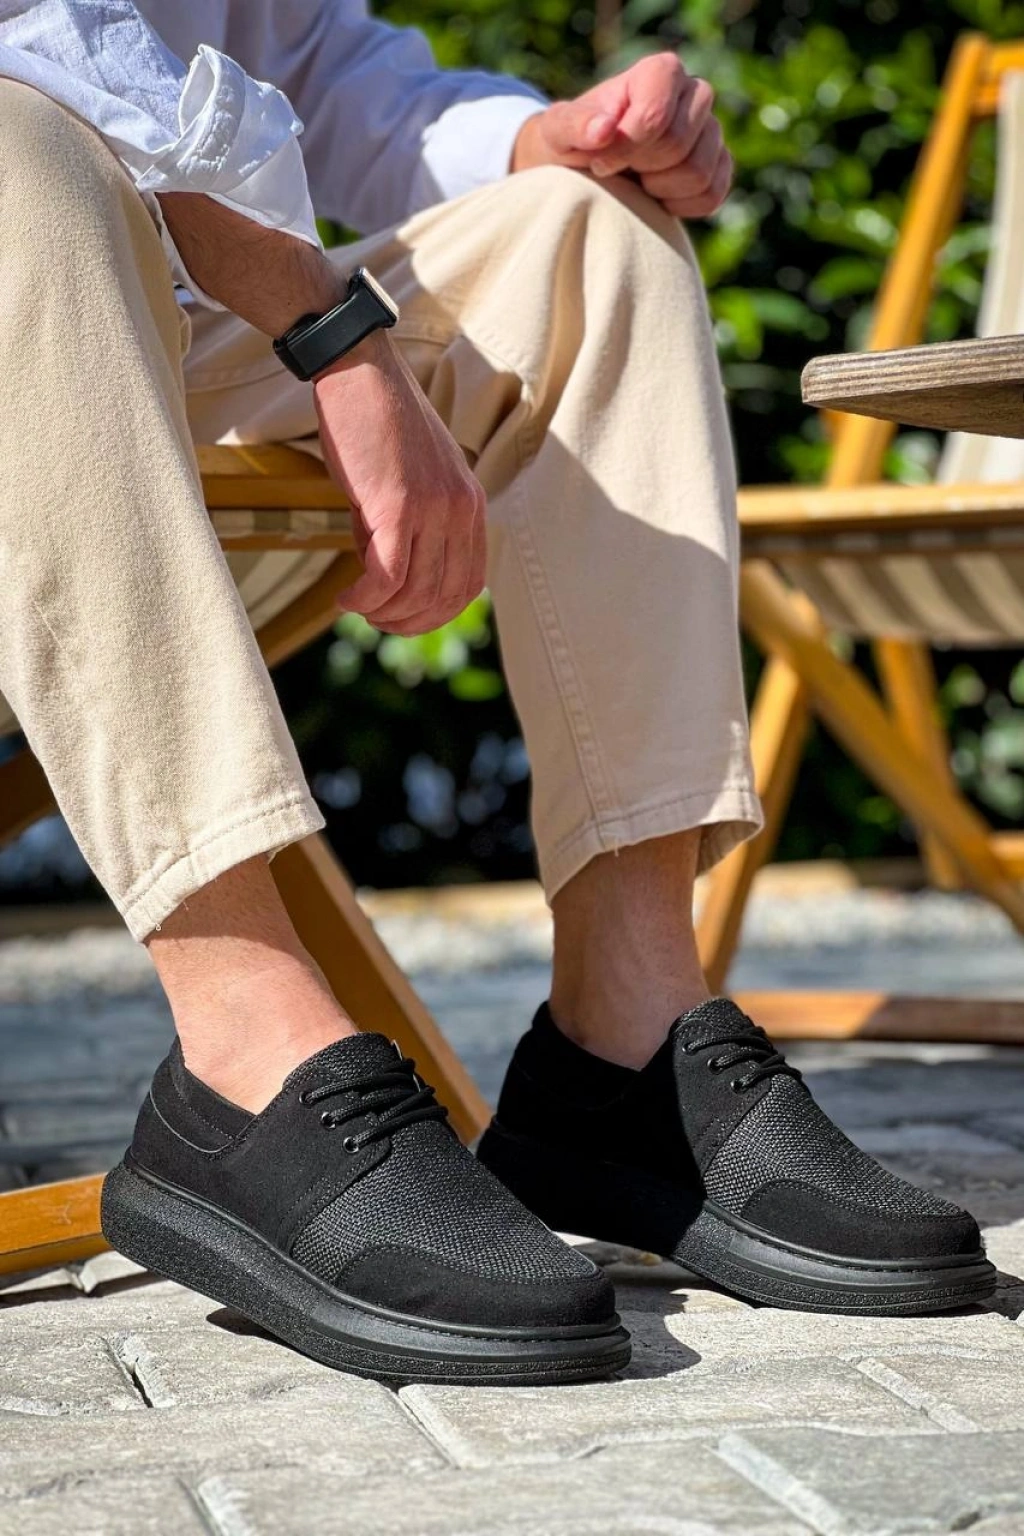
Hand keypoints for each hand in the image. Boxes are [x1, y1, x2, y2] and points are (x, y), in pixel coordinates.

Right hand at [315, 332, 486, 635]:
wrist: (357, 368)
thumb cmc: (374, 422)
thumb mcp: (406, 482)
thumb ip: (409, 529)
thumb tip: (387, 582)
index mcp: (469, 503)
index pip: (468, 583)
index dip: (434, 613)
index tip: (400, 617)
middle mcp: (461, 508)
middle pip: (445, 597)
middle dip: (408, 622)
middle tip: (374, 621)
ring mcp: (433, 508)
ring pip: (416, 593)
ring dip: (383, 614)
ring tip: (356, 608)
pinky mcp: (397, 506)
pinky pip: (388, 577)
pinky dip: (365, 599)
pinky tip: (345, 599)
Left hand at [512, 53, 730, 219]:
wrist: (591, 168)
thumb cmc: (575, 143)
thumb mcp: (559, 131)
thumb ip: (575, 124)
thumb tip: (604, 129)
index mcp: (662, 72)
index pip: (656, 115)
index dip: (625, 148)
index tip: (599, 162)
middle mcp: (695, 93)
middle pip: (678, 144)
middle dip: (642, 167)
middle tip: (620, 170)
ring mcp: (712, 131)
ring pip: (699, 173)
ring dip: (660, 189)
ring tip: (638, 182)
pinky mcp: (719, 166)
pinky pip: (711, 195)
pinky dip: (680, 206)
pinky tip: (656, 198)